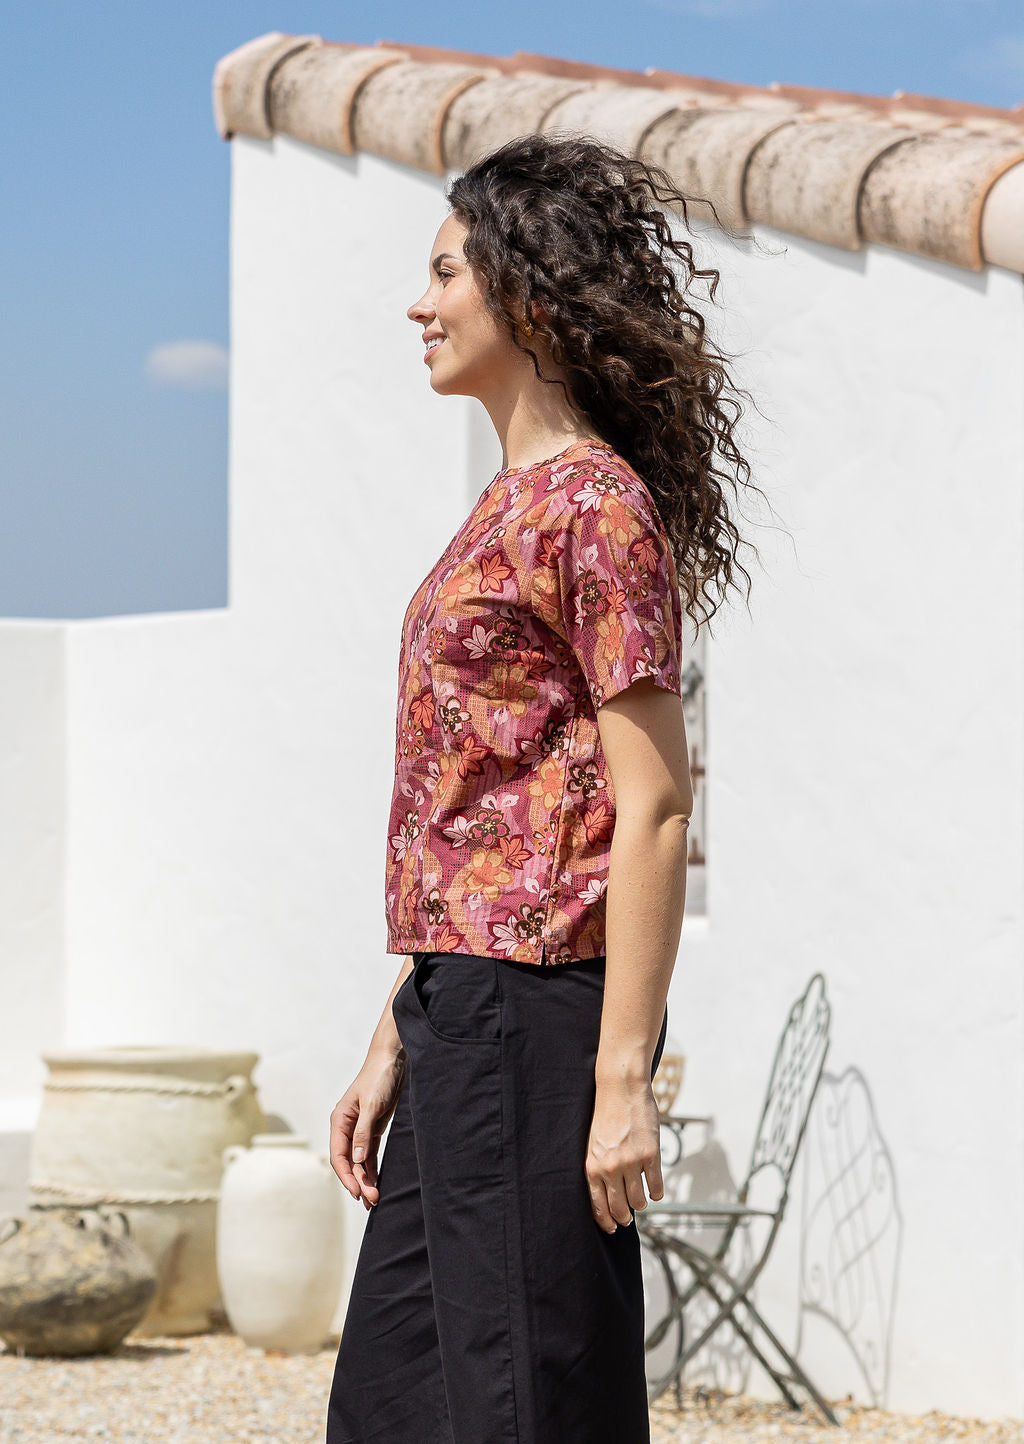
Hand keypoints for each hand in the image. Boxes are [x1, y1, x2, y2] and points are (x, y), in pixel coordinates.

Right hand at [329, 1046, 406, 1210]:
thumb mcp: (372, 1105)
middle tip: (372, 1200)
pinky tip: (376, 1182)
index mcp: (340, 1120)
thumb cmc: (379, 1077)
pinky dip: (372, 1169)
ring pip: (359, 1161)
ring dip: (365, 1179)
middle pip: (349, 1162)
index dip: (347, 1177)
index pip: (339, 1156)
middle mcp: (347, 1127)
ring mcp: (360, 1129)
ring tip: (374, 1199)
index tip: (357, 1193)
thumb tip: (356, 1160)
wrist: (393, 1060)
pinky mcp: (373, 1128)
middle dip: (358, 1182)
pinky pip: (369, 1154)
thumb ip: (363, 1132)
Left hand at [585, 1079, 664, 1233]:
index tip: (612, 1229)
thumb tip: (608, 1196)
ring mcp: (631, 1162)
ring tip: (641, 1201)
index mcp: (592, 1166)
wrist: (621, 1089)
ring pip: (638, 1201)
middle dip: (624, 1218)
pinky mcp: (650, 1155)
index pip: (598, 1206)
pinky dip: (656, 1193)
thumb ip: (599, 1169)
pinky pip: (655, 1187)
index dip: (606, 1222)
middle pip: (619, 1208)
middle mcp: (610, 1168)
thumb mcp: (593, 1144)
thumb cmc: (605, 1116)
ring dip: (640, 1204)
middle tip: (628, 1219)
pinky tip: (654, 1191)